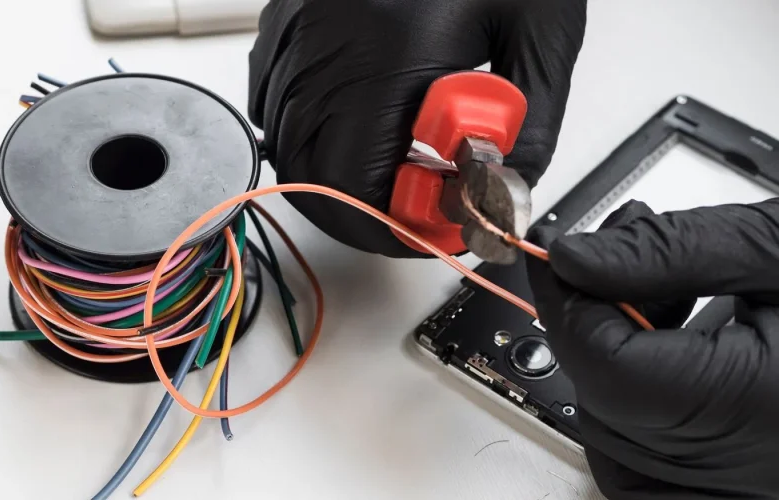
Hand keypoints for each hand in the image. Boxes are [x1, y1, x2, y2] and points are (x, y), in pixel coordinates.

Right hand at [248, 0, 585, 255]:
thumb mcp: (540, 30)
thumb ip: (530, 122)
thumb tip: (504, 186)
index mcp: (388, 48)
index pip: (358, 181)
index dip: (391, 226)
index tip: (430, 232)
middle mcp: (326, 44)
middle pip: (313, 173)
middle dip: (366, 208)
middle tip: (419, 206)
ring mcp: (297, 29)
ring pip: (289, 141)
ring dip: (340, 173)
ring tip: (400, 165)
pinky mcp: (288, 18)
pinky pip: (275, 98)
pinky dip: (310, 130)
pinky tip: (354, 123)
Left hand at [526, 199, 778, 498]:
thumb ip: (670, 251)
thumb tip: (575, 257)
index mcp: (766, 408)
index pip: (607, 366)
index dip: (570, 302)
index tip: (566, 254)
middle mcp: (757, 471)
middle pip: (604, 403)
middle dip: (593, 323)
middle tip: (624, 263)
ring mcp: (748, 490)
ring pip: (618, 442)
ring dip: (613, 365)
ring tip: (668, 305)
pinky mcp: (745, 490)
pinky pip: (652, 469)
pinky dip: (638, 412)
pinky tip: (677, 356)